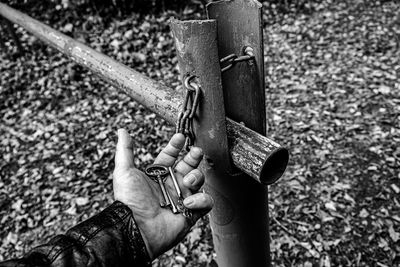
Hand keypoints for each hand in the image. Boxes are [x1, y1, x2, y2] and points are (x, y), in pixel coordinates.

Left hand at [113, 129, 213, 259]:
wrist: (136, 228)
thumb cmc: (129, 201)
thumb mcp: (124, 172)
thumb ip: (125, 150)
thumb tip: (122, 131)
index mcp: (158, 175)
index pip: (170, 156)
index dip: (175, 146)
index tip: (180, 137)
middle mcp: (171, 185)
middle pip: (189, 165)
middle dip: (194, 156)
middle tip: (195, 151)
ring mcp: (182, 198)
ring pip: (199, 180)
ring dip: (196, 176)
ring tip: (187, 180)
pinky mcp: (191, 213)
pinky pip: (206, 202)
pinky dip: (201, 199)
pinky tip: (188, 202)